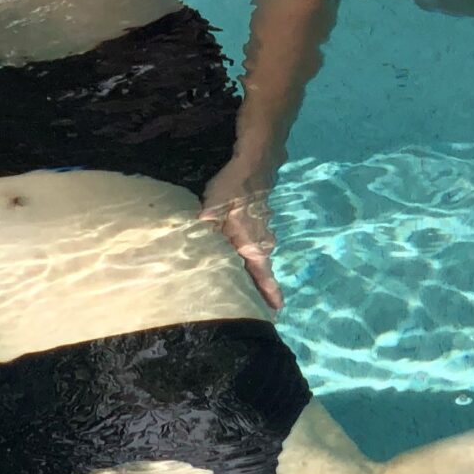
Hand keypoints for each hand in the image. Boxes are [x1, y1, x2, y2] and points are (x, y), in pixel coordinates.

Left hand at [200, 161, 280, 310]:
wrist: (253, 161)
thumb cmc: (231, 190)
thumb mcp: (212, 214)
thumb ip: (207, 236)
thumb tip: (197, 258)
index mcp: (252, 244)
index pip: (262, 276)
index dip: (268, 294)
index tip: (276, 312)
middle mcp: (262, 241)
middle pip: (261, 269)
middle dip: (259, 287)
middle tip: (257, 306)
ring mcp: (263, 228)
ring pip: (258, 255)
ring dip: (254, 270)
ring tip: (249, 286)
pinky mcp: (259, 218)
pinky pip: (255, 242)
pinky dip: (250, 253)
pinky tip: (241, 254)